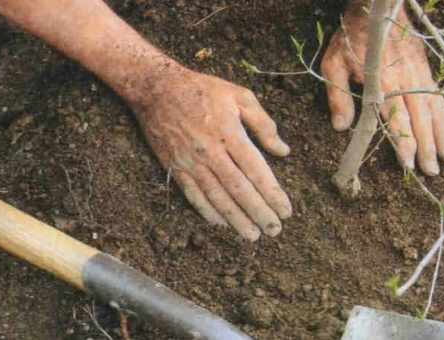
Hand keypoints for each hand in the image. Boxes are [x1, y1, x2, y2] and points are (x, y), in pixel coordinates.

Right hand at [136, 67, 291, 240]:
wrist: (157, 88)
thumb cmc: (203, 90)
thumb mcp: (240, 96)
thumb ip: (263, 124)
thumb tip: (283, 151)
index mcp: (229, 133)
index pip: (256, 170)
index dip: (272, 193)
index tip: (286, 210)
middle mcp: (210, 151)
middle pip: (238, 189)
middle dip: (259, 212)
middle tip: (275, 230)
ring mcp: (191, 162)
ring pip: (217, 197)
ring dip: (236, 219)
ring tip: (252, 235)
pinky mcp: (175, 167)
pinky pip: (193, 195)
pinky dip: (208, 211)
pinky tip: (222, 223)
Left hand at [321, 5, 443, 174]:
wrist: (378, 7)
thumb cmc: (351, 38)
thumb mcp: (334, 64)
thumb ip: (338, 96)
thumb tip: (341, 128)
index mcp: (383, 82)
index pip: (396, 117)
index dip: (403, 141)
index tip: (408, 163)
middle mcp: (406, 80)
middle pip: (420, 118)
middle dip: (427, 146)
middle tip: (432, 171)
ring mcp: (419, 74)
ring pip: (434, 109)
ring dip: (442, 135)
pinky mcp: (426, 69)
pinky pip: (439, 97)